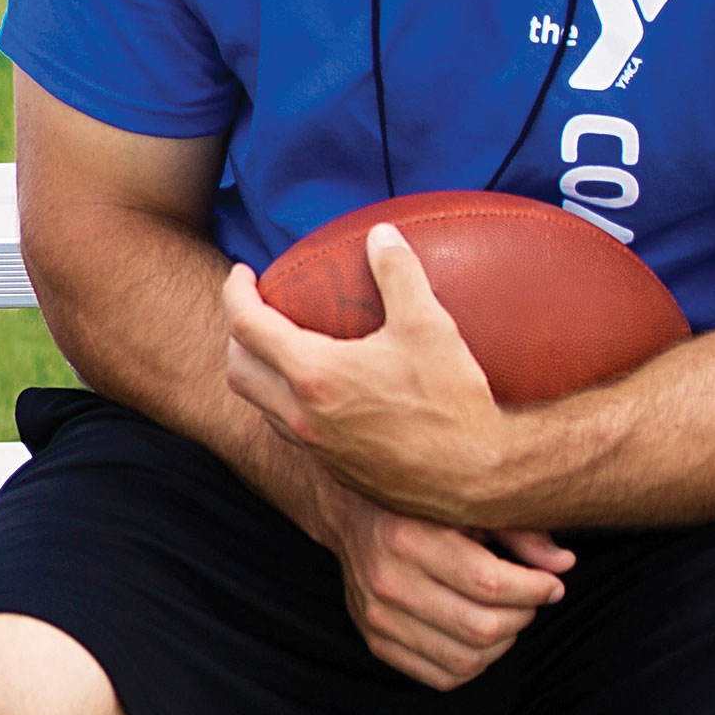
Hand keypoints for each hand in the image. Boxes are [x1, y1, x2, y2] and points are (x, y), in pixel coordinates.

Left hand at [223, 225, 516, 520]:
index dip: (235, 291)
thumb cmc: (455, 402)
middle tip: (256, 309)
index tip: (243, 272)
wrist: (479, 479)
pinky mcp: (335, 470)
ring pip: (261, 405)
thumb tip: (381, 235)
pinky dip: (287, 403)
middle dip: (237, 335)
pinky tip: (322, 390)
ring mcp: (315, 448)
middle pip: (239, 369)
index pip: (246, 324)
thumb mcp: (430, 327)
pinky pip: (291, 431)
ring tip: (282, 347)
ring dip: (260, 371)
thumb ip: (399, 274)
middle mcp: (301, 415)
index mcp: (314, 374)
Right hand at [313, 481, 573, 689]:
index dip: (534, 589)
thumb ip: (519, 531)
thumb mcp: (467, 502)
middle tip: (529, 599)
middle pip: (482, 627)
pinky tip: (477, 634)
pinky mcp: (375, 640)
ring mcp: (377, 616)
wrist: (351, 515)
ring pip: (467, 659)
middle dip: (523, 616)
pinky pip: (443, 676)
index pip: (489, 583)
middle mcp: (386, 580)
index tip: (550, 584)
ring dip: (501, 643)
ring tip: (505, 616)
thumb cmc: (419, 505)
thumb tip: (563, 564)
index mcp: (408, 536)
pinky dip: (474, 664)